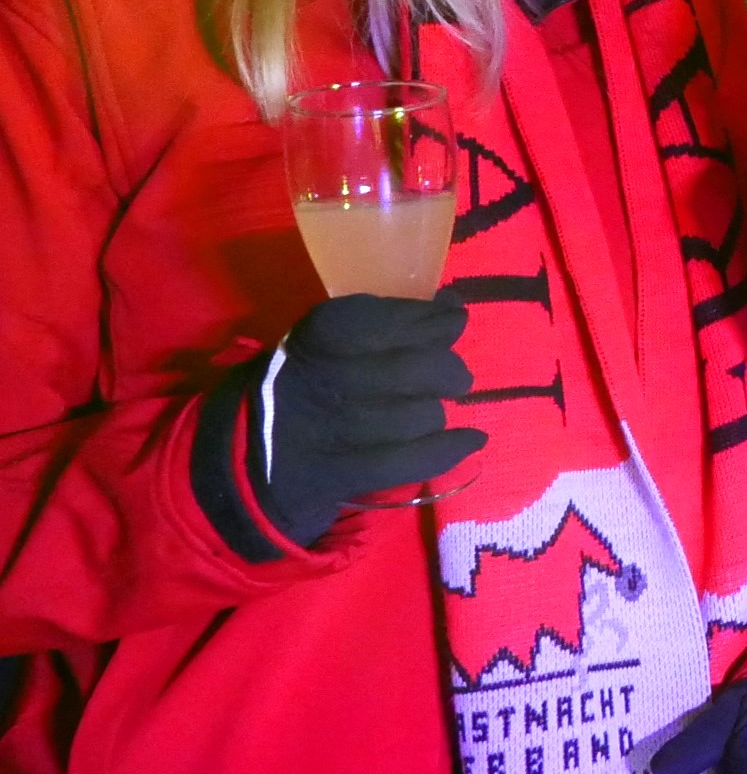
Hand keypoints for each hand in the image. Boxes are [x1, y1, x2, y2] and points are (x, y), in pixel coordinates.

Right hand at [194, 296, 480, 551]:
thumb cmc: (301, 380)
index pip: (409, 317)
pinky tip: (472, 438)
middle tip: (450, 377)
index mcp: (329, 329)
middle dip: (448, 371)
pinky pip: (420, 458)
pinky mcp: (349, 470)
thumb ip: (388, 318)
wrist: (247, 449)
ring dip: (434, 413)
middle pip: (430, 366)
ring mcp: (344, 426)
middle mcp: (339, 373)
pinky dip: (452, 448)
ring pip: (427, 414)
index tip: (450, 323)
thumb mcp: (327, 335)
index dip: (439, 321)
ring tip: (422, 413)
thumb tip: (453, 304)